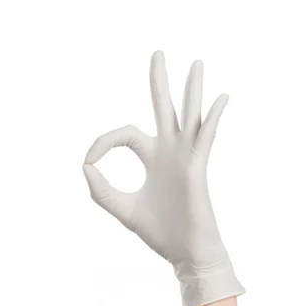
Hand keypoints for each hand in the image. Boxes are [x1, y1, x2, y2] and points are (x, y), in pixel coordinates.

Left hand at [82, 51, 244, 305]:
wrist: (183, 254)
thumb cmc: (158, 231)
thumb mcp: (121, 208)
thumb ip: (100, 190)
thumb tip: (85, 165)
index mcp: (151, 157)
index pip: (123, 134)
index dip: (102, 142)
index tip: (89, 160)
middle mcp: (169, 151)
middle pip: (164, 108)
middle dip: (159, 81)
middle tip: (156, 52)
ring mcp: (185, 158)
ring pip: (189, 115)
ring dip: (191, 89)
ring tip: (195, 62)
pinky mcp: (197, 169)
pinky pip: (206, 139)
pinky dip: (213, 118)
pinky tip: (220, 98)